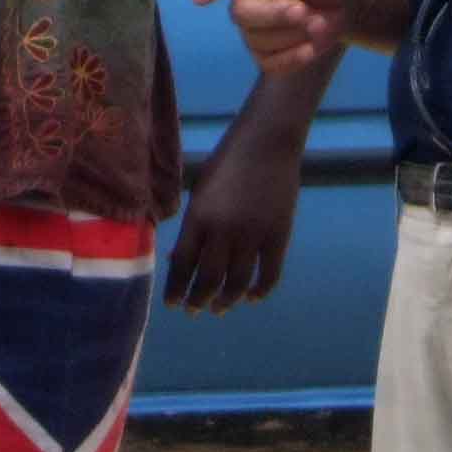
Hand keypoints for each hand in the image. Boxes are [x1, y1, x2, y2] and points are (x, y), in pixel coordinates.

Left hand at [165, 129, 302, 313]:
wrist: (268, 142)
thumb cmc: (228, 162)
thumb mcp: (201, 192)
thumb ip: (192, 227)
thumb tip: (180, 261)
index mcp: (199, 218)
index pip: (182, 264)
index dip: (176, 288)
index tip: (172, 304)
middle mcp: (224, 231)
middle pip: (208, 279)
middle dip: (198, 300)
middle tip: (193, 310)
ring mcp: (254, 235)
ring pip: (237, 283)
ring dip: (226, 301)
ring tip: (218, 308)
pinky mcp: (279, 235)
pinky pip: (268, 274)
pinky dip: (259, 291)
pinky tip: (250, 297)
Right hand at [190, 0, 349, 75]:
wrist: (339, 0)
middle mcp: (245, 1)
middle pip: (243, 14)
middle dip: (276, 15)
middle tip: (305, 10)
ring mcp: (252, 31)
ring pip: (260, 42)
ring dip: (296, 34)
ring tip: (322, 21)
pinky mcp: (266, 56)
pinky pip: (272, 65)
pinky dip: (295, 58)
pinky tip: (312, 47)